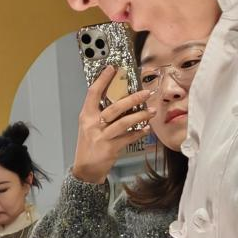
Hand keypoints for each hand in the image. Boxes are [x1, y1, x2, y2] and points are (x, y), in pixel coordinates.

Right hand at [71, 67, 153, 184]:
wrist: (85, 169)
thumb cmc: (89, 145)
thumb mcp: (89, 126)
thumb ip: (100, 113)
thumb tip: (119, 97)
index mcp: (86, 116)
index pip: (93, 93)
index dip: (102, 79)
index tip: (112, 69)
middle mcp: (93, 125)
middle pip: (115, 107)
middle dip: (133, 99)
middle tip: (146, 92)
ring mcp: (102, 137)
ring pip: (124, 122)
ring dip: (140, 115)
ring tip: (151, 111)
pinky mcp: (111, 148)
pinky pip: (128, 138)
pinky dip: (139, 133)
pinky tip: (146, 129)